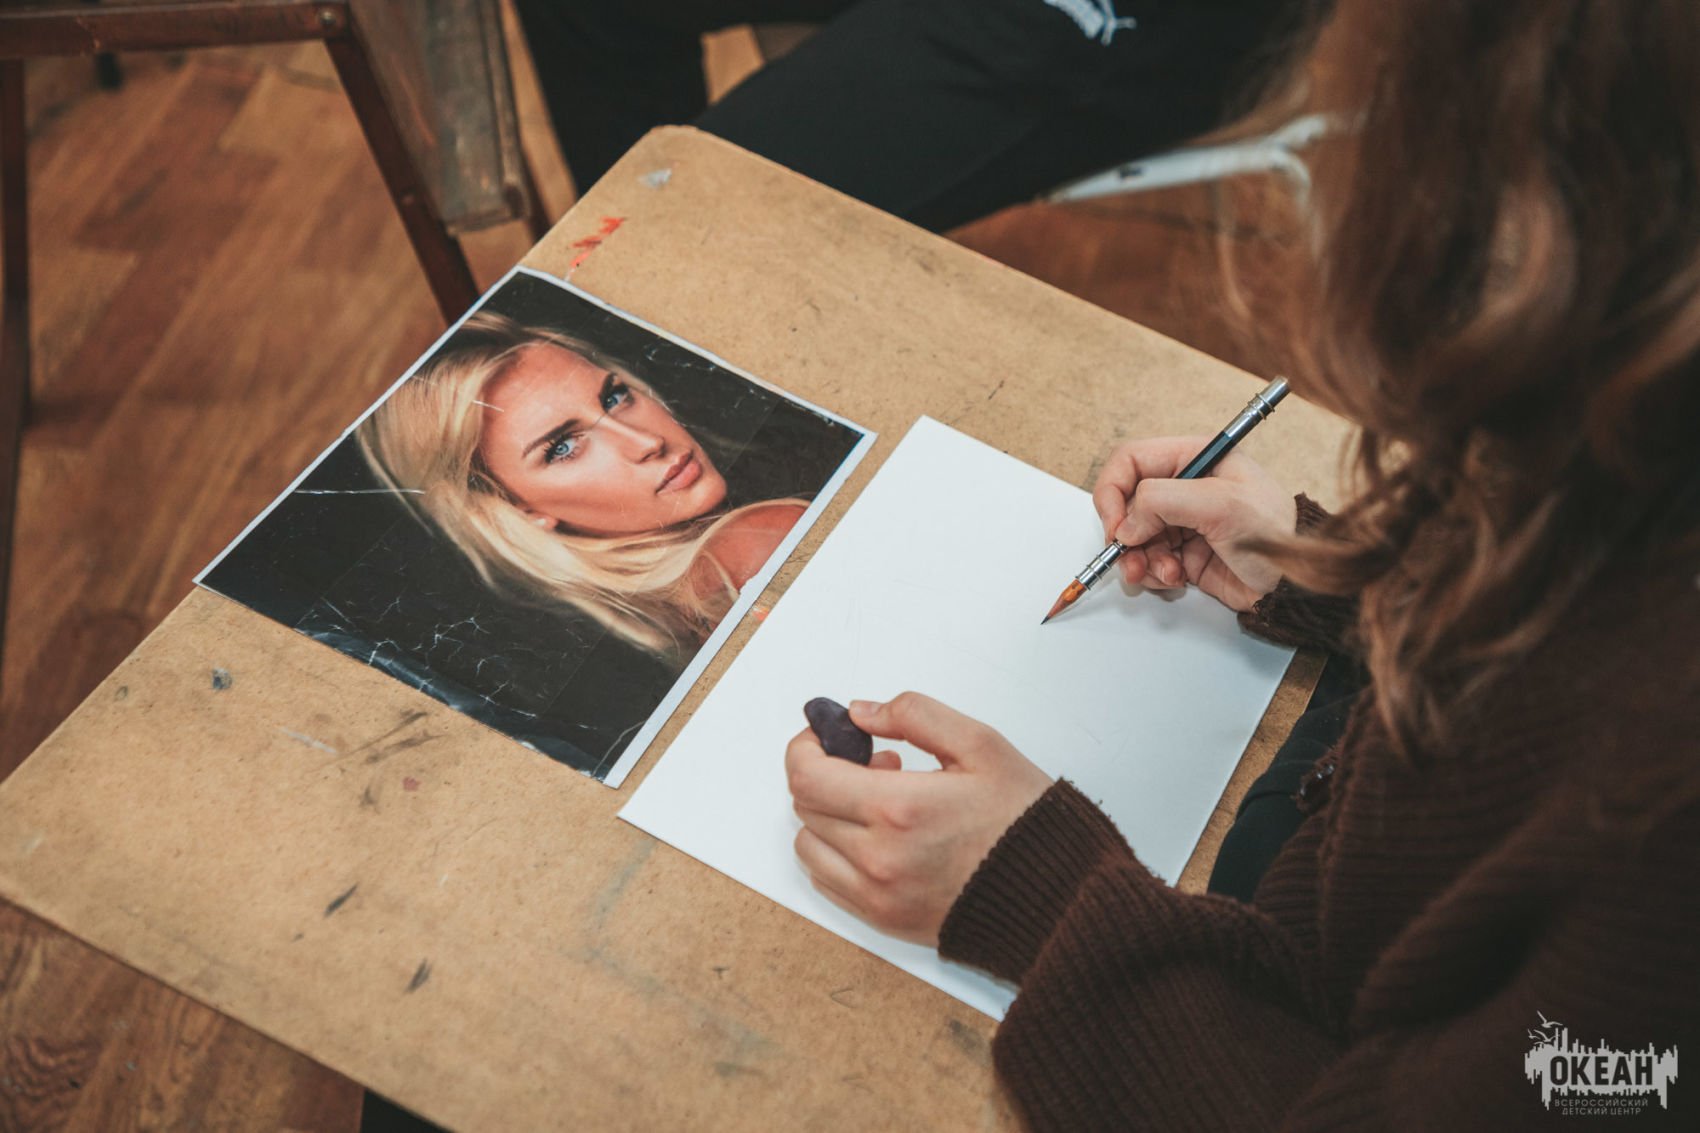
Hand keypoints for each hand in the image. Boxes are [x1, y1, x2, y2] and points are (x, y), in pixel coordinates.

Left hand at [785, 693, 1053, 945]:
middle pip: (806, 806)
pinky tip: (880, 838)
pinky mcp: (883, 920)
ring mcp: (877, 895)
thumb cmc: (1026, 822)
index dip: (806, 745)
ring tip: (883, 805)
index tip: (824, 735)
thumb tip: (861, 712)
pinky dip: (838, 853)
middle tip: (878, 764)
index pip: (806, 775)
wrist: (1057, 896)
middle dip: (828, 774)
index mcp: (899, 810)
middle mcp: (878, 858)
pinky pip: (827, 881)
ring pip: (809, 845)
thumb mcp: (982, 745)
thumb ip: (914, 715)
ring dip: (830, 816)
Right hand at [1091, 436, 1294, 611]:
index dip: (1114, 491)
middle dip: (1125, 534)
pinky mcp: (1183, 554)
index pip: (1131, 461)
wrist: (1294, 585)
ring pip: (1133, 538)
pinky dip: (1153, 573)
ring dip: (1140, 559)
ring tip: (1164, 572)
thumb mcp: (1221, 504)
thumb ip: (1164, 501)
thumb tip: (1125, 523)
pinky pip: (1148, 561)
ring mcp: (1182, 522)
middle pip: (1126, 504)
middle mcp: (1184, 487)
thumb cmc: (1274, 534)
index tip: (1115, 525)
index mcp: (1195, 458)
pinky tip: (1176, 578)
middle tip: (1132, 556)